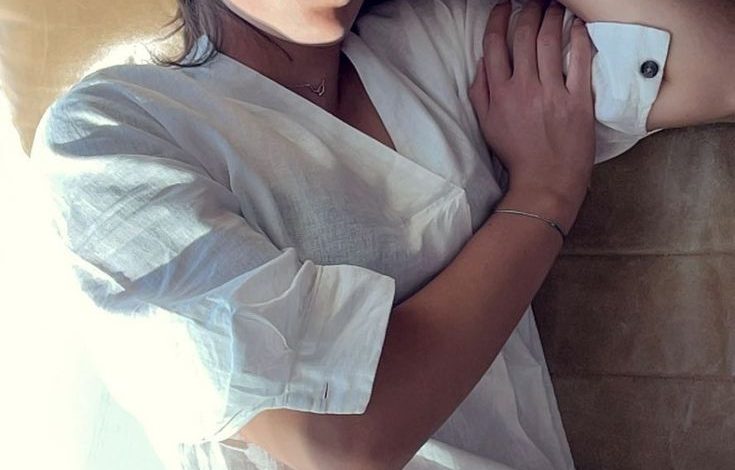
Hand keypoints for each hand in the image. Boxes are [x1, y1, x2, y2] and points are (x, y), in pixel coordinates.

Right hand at [469, 0, 595, 207]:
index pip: (495, 46)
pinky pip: (578, 61)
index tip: (504, 7)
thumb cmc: (517, 154)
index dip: (498, 20)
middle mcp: (524, 88)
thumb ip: (480, 92)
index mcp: (500, 94)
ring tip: (553, 6)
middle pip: (523, 37)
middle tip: (532, 1)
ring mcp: (552, 93)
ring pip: (549, 42)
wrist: (546, 180)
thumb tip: (482, 62)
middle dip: (527, 11)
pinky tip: (576, 26)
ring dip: (550, 17)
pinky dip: (577, 38)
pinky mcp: (577, 100)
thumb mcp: (487, 125)